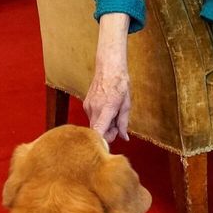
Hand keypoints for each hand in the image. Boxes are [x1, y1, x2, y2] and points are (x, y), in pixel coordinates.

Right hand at [85, 14, 130, 142]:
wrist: (109, 68)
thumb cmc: (120, 84)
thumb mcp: (126, 105)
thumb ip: (123, 123)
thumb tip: (124, 138)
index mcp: (106, 109)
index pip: (98, 132)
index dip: (103, 142)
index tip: (110, 144)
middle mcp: (94, 109)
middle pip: (97, 132)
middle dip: (107, 134)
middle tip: (117, 127)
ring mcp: (88, 107)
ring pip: (95, 125)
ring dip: (104, 126)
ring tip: (114, 115)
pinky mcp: (86, 104)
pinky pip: (93, 118)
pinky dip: (100, 119)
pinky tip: (107, 111)